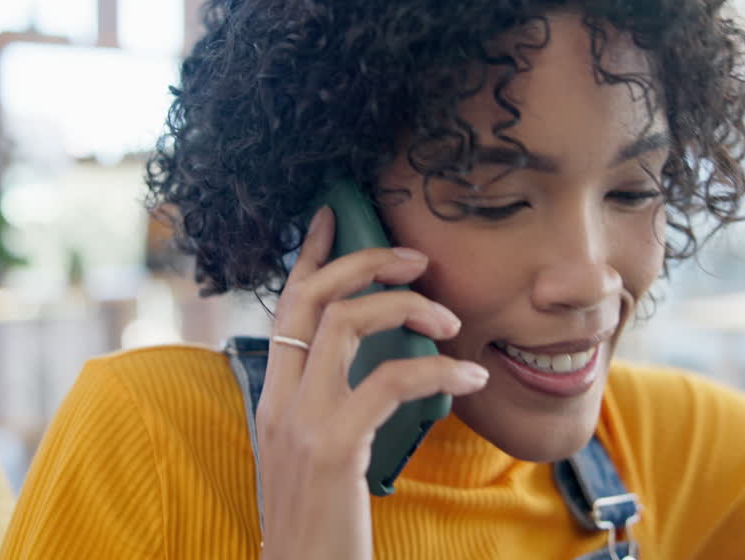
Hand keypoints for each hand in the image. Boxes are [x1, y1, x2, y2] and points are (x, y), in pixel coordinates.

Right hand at [256, 206, 488, 559]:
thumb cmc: (323, 530)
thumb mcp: (319, 462)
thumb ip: (333, 414)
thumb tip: (377, 375)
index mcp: (273, 401)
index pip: (286, 309)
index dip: (309, 257)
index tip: (333, 216)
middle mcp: (278, 403)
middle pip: (310, 298)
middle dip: (363, 261)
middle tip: (415, 256)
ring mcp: (299, 424)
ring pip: (344, 323)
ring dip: (405, 307)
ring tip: (450, 319)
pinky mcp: (332, 450)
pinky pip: (389, 381)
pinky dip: (437, 369)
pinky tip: (471, 377)